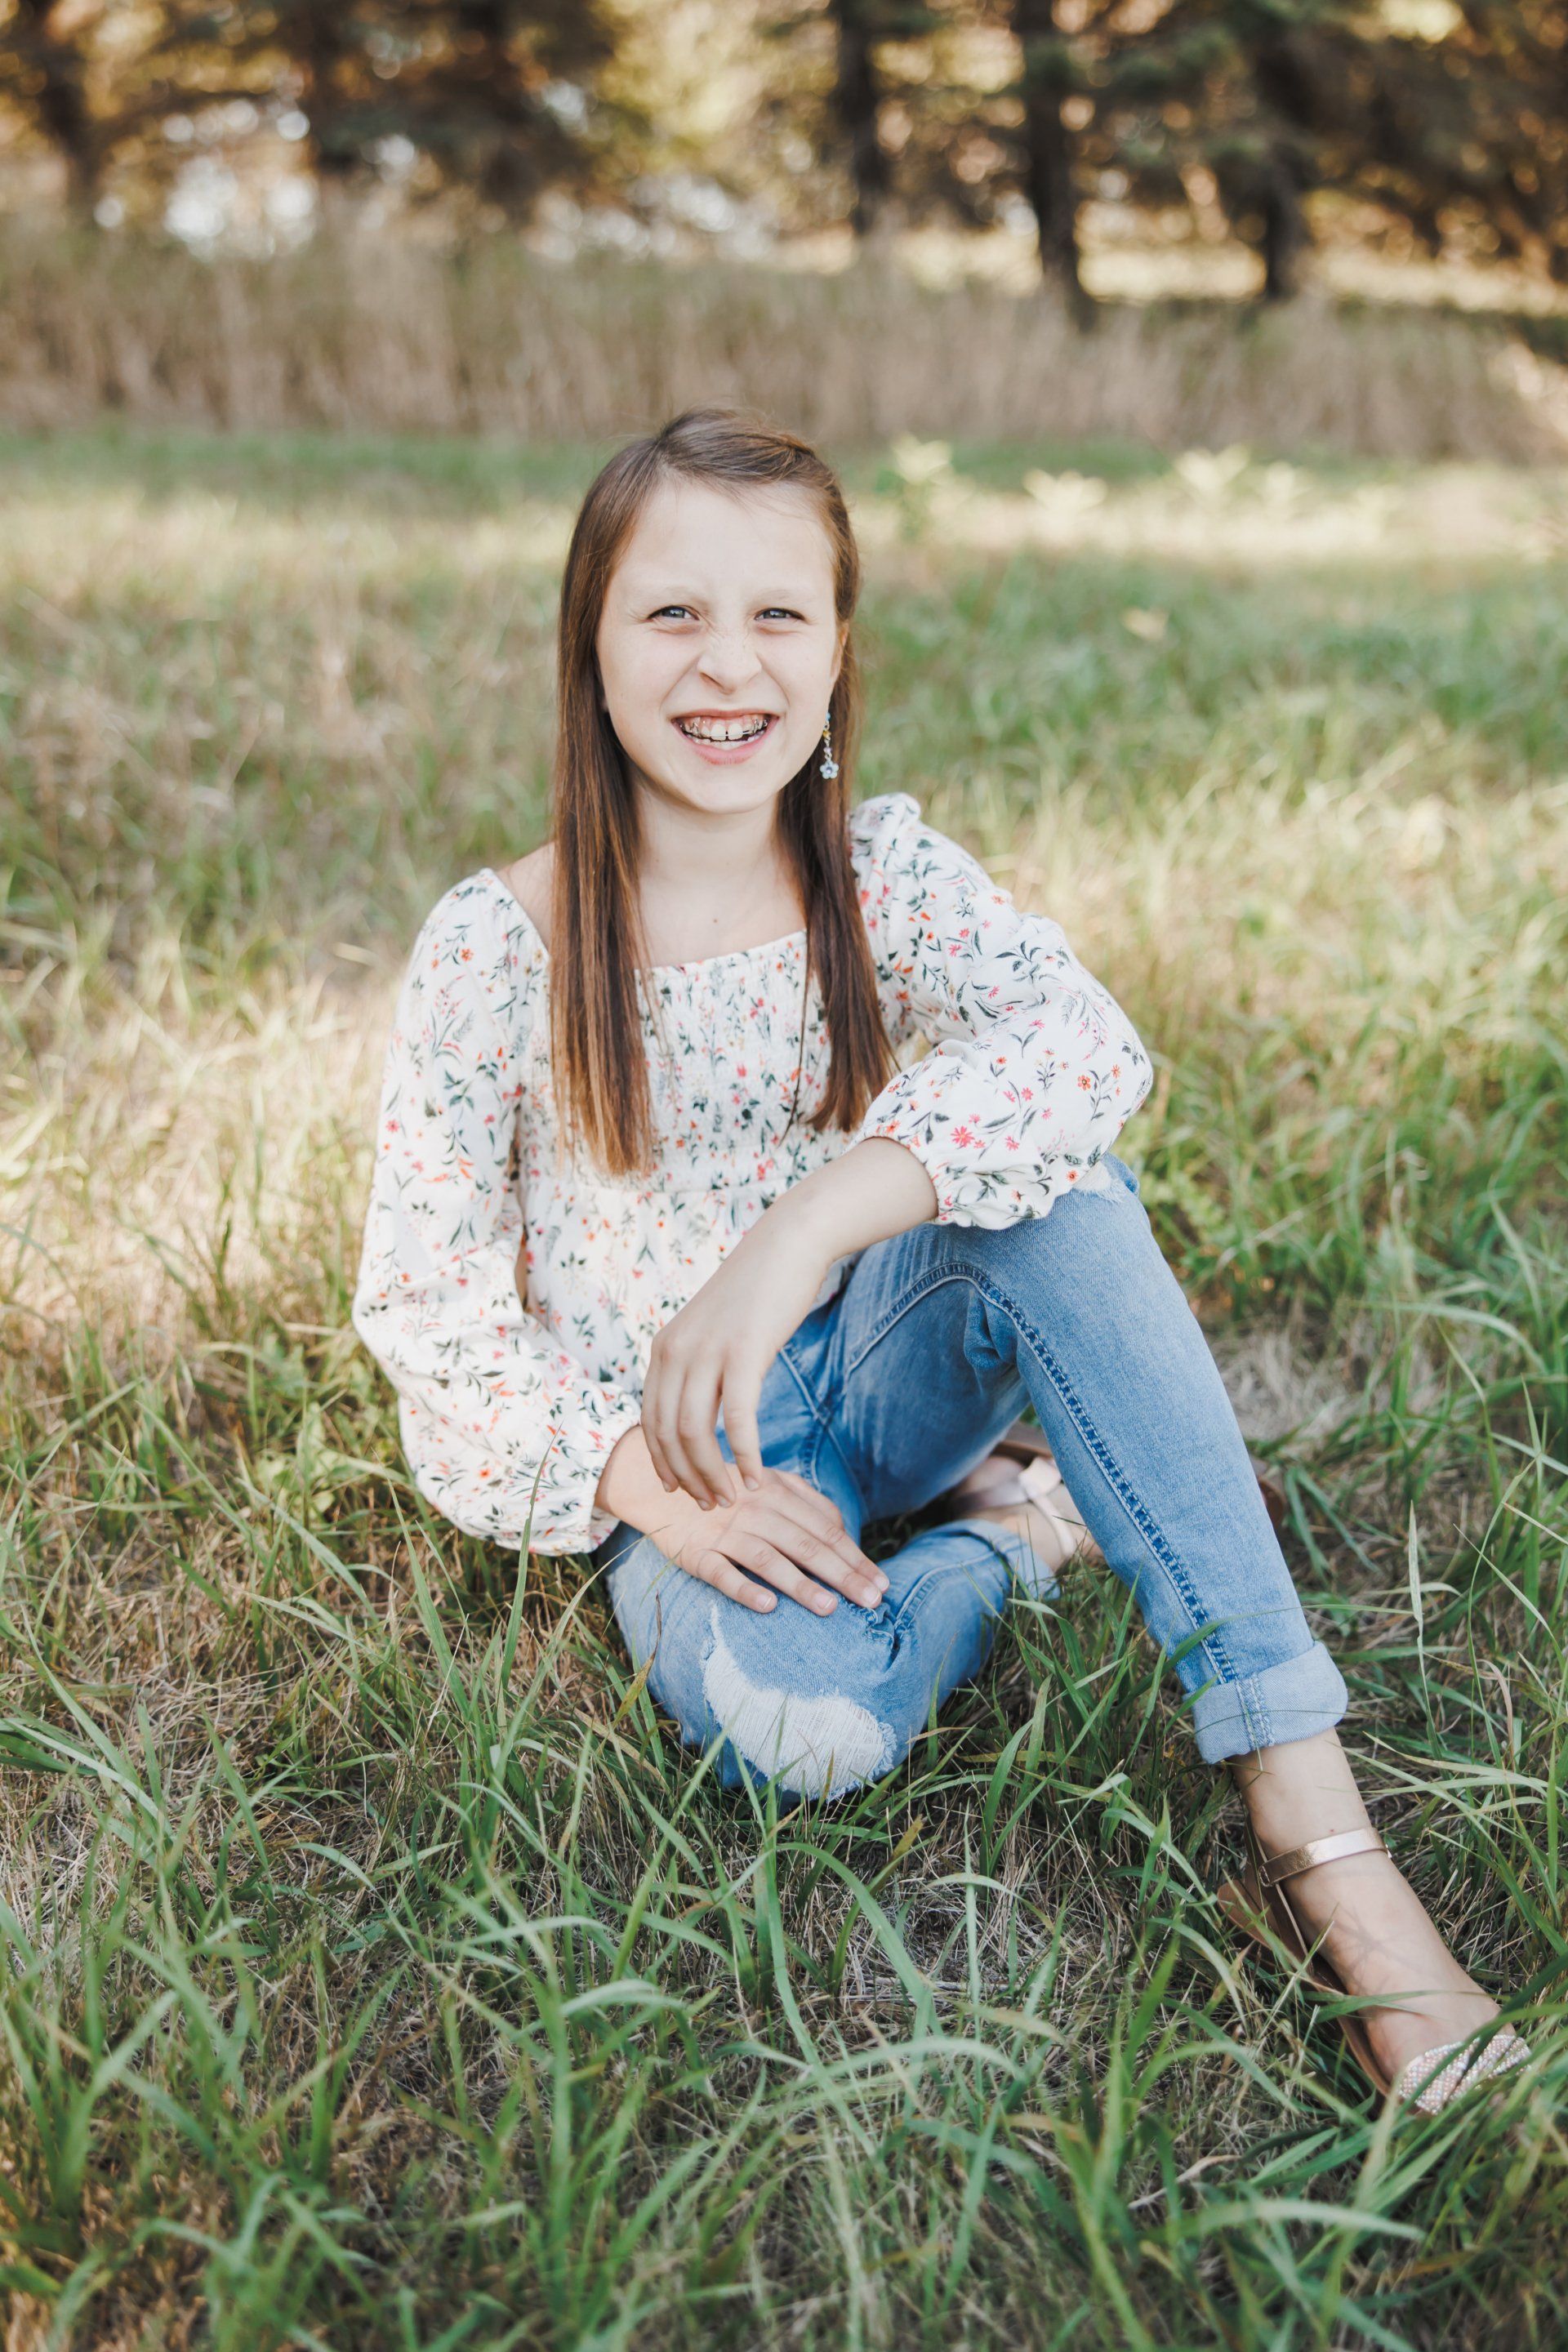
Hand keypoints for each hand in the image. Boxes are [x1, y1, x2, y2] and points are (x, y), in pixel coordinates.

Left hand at [639, 1209, 833, 1507]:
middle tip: (708, 1506)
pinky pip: (737, 1420)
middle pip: (667, 1434)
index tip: (680, 1490)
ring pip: (696, 1433)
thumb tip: (698, 1410)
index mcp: (664, 1349)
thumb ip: (698, 1367)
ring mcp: (707, 1352)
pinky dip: (745, 1456)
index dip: (661, 1462)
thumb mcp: (712, 1331)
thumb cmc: (756, 1293)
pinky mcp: (743, 1353)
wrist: (788, 1246)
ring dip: (712, 1475)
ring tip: (730, 1500)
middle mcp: (675, 1351)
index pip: (650, 1421)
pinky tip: (757, 1479)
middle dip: (686, 1478)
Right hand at [647, 1462, 888, 1616]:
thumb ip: (806, 1501)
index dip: (855, 1556)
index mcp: (776, 1492)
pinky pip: (721, 1572)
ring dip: (799, 1584)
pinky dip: (744, 1588)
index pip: (824, 1529)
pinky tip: (768, 1606)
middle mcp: (754, 1510)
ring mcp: (723, 1532)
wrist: (660, 1486)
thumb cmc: (727, 1491)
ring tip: (829, 1608)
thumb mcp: (768, 1483)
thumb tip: (843, 1529)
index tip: (881, 1583)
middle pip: (804, 1544)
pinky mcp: (696, 1553)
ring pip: (767, 1558)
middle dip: (842, 1574)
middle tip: (871, 1601)